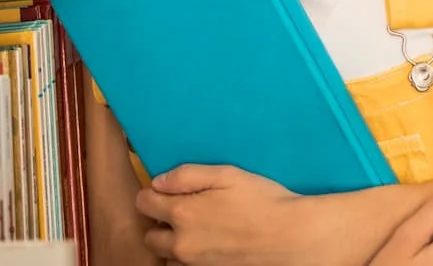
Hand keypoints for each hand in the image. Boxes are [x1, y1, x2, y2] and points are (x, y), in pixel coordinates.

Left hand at [136, 164, 322, 265]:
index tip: (169, 189)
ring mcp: (193, 263)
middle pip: (149, 236)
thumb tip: (159, 181)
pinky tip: (209, 242)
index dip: (153, 192)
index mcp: (182, 213)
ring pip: (166, 255)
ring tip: (196, 229)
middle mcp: (180, 243)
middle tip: (182, 209)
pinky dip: (189, 256)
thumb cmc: (262, 200)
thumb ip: (188, 175)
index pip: (143, 203)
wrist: (289, 236)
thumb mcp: (227, 175)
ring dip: (173, 242)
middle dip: (158, 222)